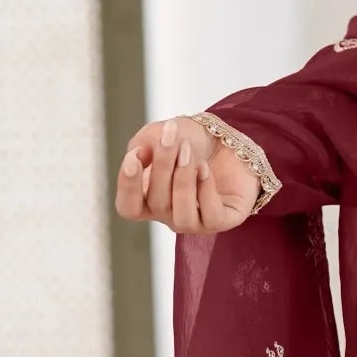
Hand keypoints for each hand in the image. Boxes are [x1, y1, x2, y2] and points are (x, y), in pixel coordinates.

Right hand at [114, 117, 256, 232]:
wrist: (228, 137)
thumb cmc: (189, 140)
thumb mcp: (157, 135)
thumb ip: (141, 146)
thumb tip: (137, 158)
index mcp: (148, 200)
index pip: (128, 208)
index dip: (128, 187)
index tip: (134, 157)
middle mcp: (171, 215)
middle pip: (157, 204)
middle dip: (163, 167)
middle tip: (172, 138)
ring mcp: (197, 221)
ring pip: (182, 217)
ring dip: (183, 181)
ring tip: (188, 152)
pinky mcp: (224, 219)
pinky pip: (212, 217)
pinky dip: (206, 191)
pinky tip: (204, 169)